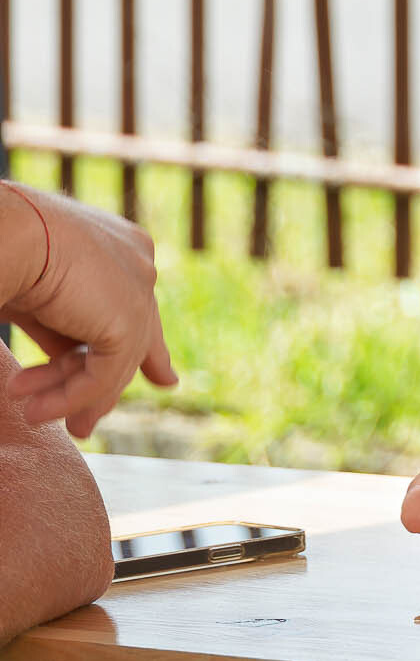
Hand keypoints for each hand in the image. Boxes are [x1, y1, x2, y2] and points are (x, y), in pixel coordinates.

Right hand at [1, 183, 176, 436]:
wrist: (4, 235)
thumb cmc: (6, 255)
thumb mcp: (38, 299)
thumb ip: (62, 330)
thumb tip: (71, 368)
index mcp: (121, 246)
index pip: (137, 306)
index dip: (147, 349)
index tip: (163, 379)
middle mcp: (138, 261)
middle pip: (135, 335)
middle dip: (110, 386)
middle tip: (84, 425)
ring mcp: (140, 287)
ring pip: (115, 360)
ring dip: (72, 397)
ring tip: (35, 418)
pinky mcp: (129, 318)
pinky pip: (105, 374)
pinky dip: (71, 398)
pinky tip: (36, 412)